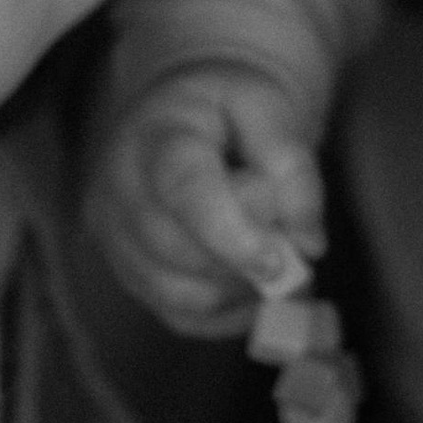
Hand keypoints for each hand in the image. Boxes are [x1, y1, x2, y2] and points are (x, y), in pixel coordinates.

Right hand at [88, 61, 327, 335]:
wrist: (182, 113)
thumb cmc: (226, 106)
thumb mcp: (267, 105)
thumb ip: (292, 166)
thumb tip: (308, 243)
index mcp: (154, 137)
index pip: (184, 192)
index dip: (233, 234)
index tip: (278, 261)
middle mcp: (119, 191)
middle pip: (183, 251)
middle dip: (248, 257)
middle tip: (290, 237)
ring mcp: (115, 239)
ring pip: (183, 295)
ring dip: (242, 288)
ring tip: (276, 255)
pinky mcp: (128, 274)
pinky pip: (184, 317)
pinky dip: (229, 313)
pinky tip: (254, 283)